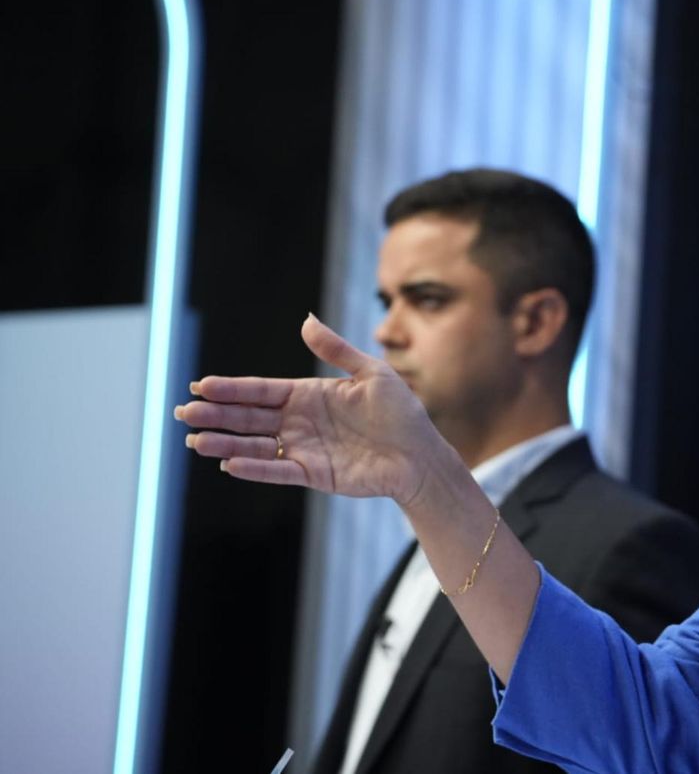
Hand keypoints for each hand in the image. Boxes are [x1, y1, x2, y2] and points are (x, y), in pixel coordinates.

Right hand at [177, 314, 444, 503]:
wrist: (420, 455)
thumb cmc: (401, 412)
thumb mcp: (372, 373)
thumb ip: (336, 350)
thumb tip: (306, 319)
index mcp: (310, 395)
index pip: (262, 390)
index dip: (232, 388)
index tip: (202, 385)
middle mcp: (301, 422)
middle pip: (250, 417)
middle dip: (217, 414)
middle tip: (183, 412)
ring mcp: (305, 449)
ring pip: (256, 445)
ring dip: (226, 443)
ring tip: (196, 440)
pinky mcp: (314, 474)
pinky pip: (278, 470)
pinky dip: (255, 468)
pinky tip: (229, 464)